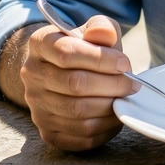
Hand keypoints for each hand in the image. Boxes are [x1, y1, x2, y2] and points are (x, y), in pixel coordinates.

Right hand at [19, 15, 138, 151]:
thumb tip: (105, 34)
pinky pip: (79, 136)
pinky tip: (114, 116)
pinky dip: (104, 128)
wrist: (63, 73)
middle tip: (132, 84)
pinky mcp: (47, 132)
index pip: (67, 52)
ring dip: (109, 106)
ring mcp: (36, 106)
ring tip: (125, 98)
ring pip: (77, 112)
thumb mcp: (93, 30)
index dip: (101, 59)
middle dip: (111, 84)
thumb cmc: (84, 50)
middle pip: (74, 84)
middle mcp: (32, 75)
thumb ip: (101, 28)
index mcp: (40, 44)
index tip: (124, 63)